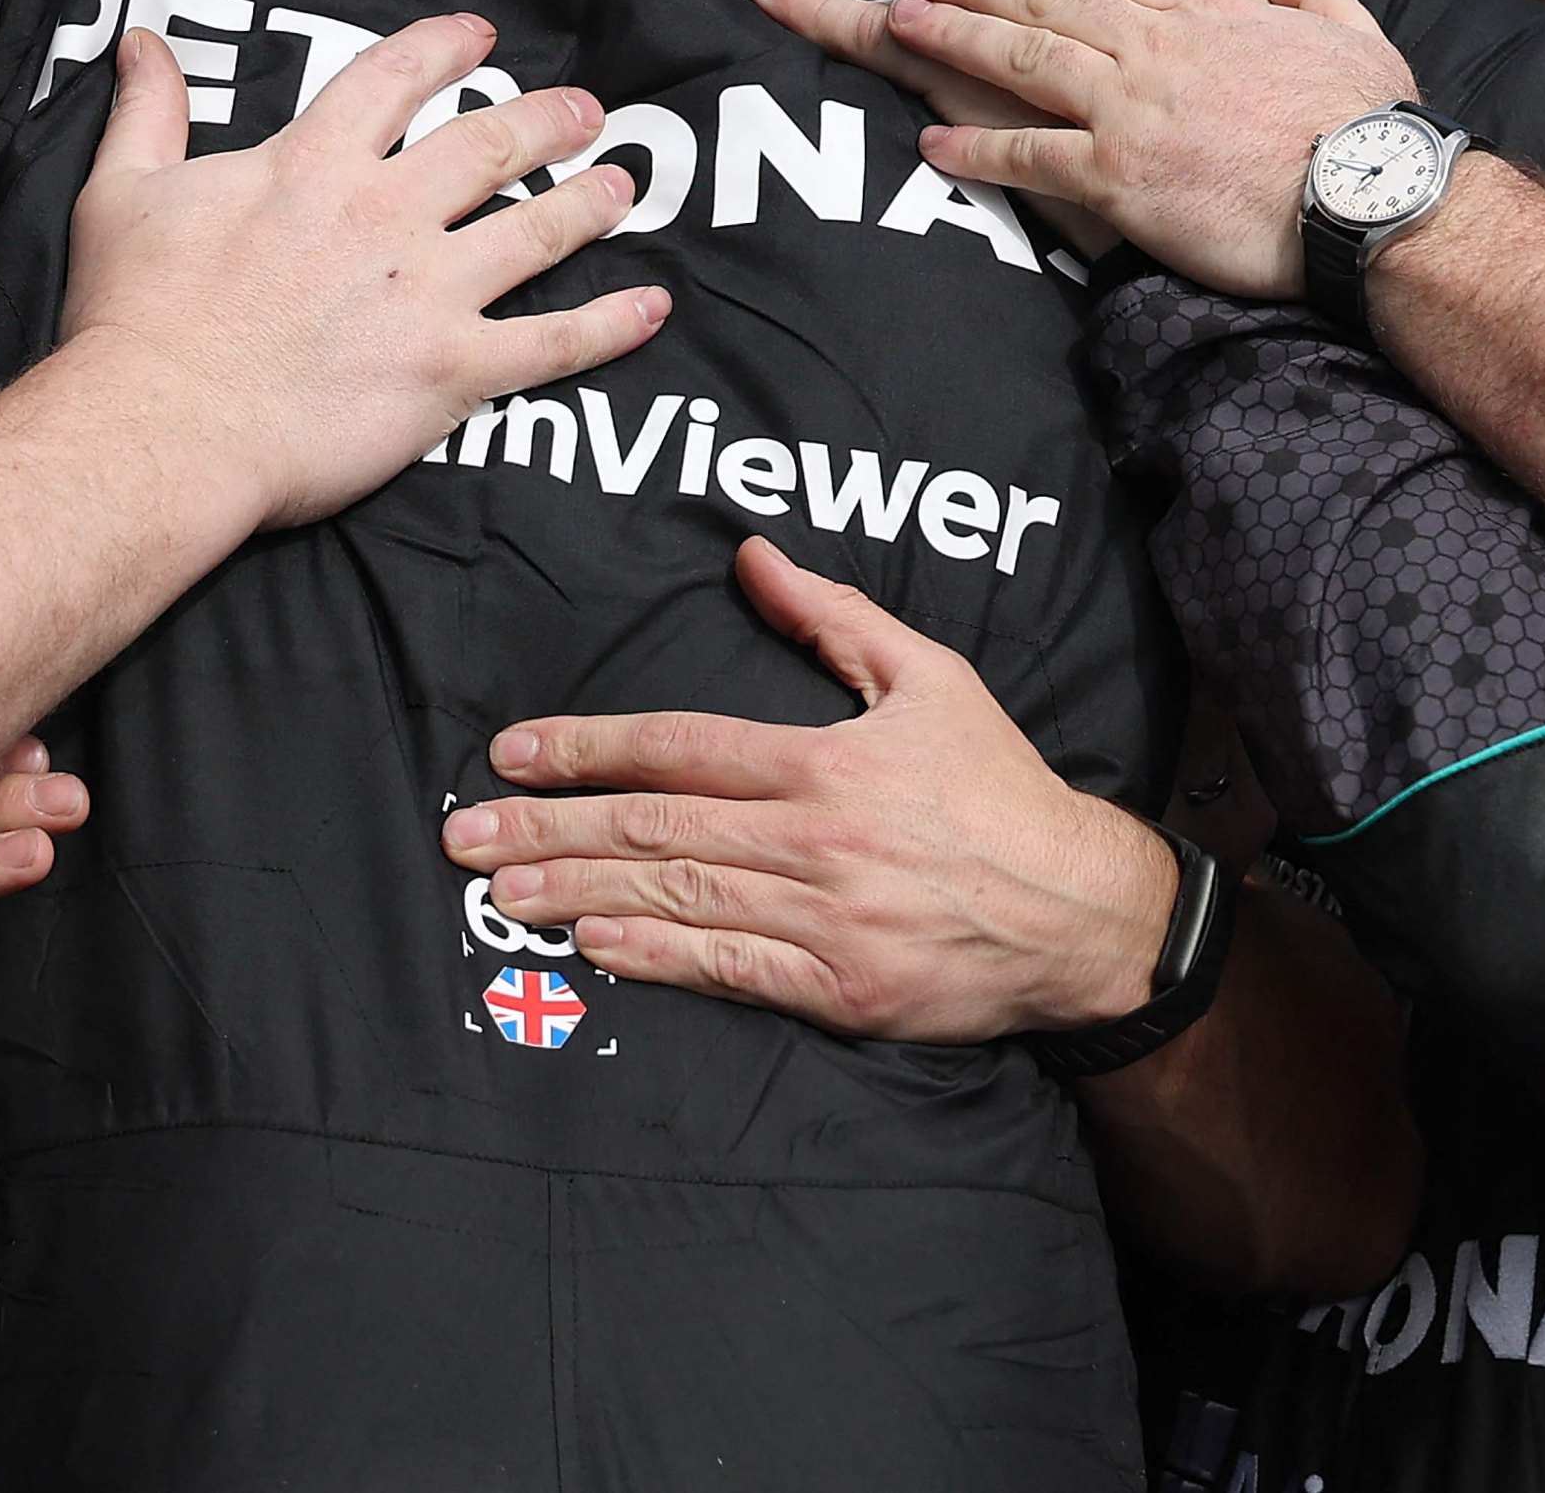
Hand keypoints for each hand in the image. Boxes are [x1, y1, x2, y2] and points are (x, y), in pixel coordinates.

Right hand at [61, 17, 670, 530]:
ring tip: (627, 185)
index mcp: (312, 165)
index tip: (479, 37)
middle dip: (546, 119)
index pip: (394, 80)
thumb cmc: (135, 316)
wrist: (162, 427)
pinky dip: (611, 325)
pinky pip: (552, 344)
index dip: (443, 49)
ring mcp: (427, 292)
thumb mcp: (122, 191)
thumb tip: (142, 40)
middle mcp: (385, 214)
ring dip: (589, 204)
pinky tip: (653, 306)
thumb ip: (148, 111)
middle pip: (489, 146)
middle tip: (586, 110)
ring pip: (535, 232)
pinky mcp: (451, 371)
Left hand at [440, 539, 1179, 1040]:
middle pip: (653, 826)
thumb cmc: (1000, 788)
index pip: (681, 746)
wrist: (1081, 912)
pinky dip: (656, 957)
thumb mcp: (931, 679)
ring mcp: (822, 920)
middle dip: (547, 828)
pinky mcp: (839, 990)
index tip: (512, 752)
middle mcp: (812, 840)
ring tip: (500, 893)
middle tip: (462, 838)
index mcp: (824, 762)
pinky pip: (728, 972)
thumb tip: (752, 556)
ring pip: (675, 899)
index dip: (587, 746)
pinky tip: (593, 944)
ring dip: (576, 893)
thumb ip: (835, 619)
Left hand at [867, 0, 1414, 300]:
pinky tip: (933, 148)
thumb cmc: (1365, 120)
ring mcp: (1132, 107)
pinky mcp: (1121, 177)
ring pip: (1024, 55)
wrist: (1374, 201)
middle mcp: (1155, 44)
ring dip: (957, 36)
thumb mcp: (1344, 21)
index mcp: (1201, 4)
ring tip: (900, 19)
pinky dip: (980, 152)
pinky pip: (1032, 157)